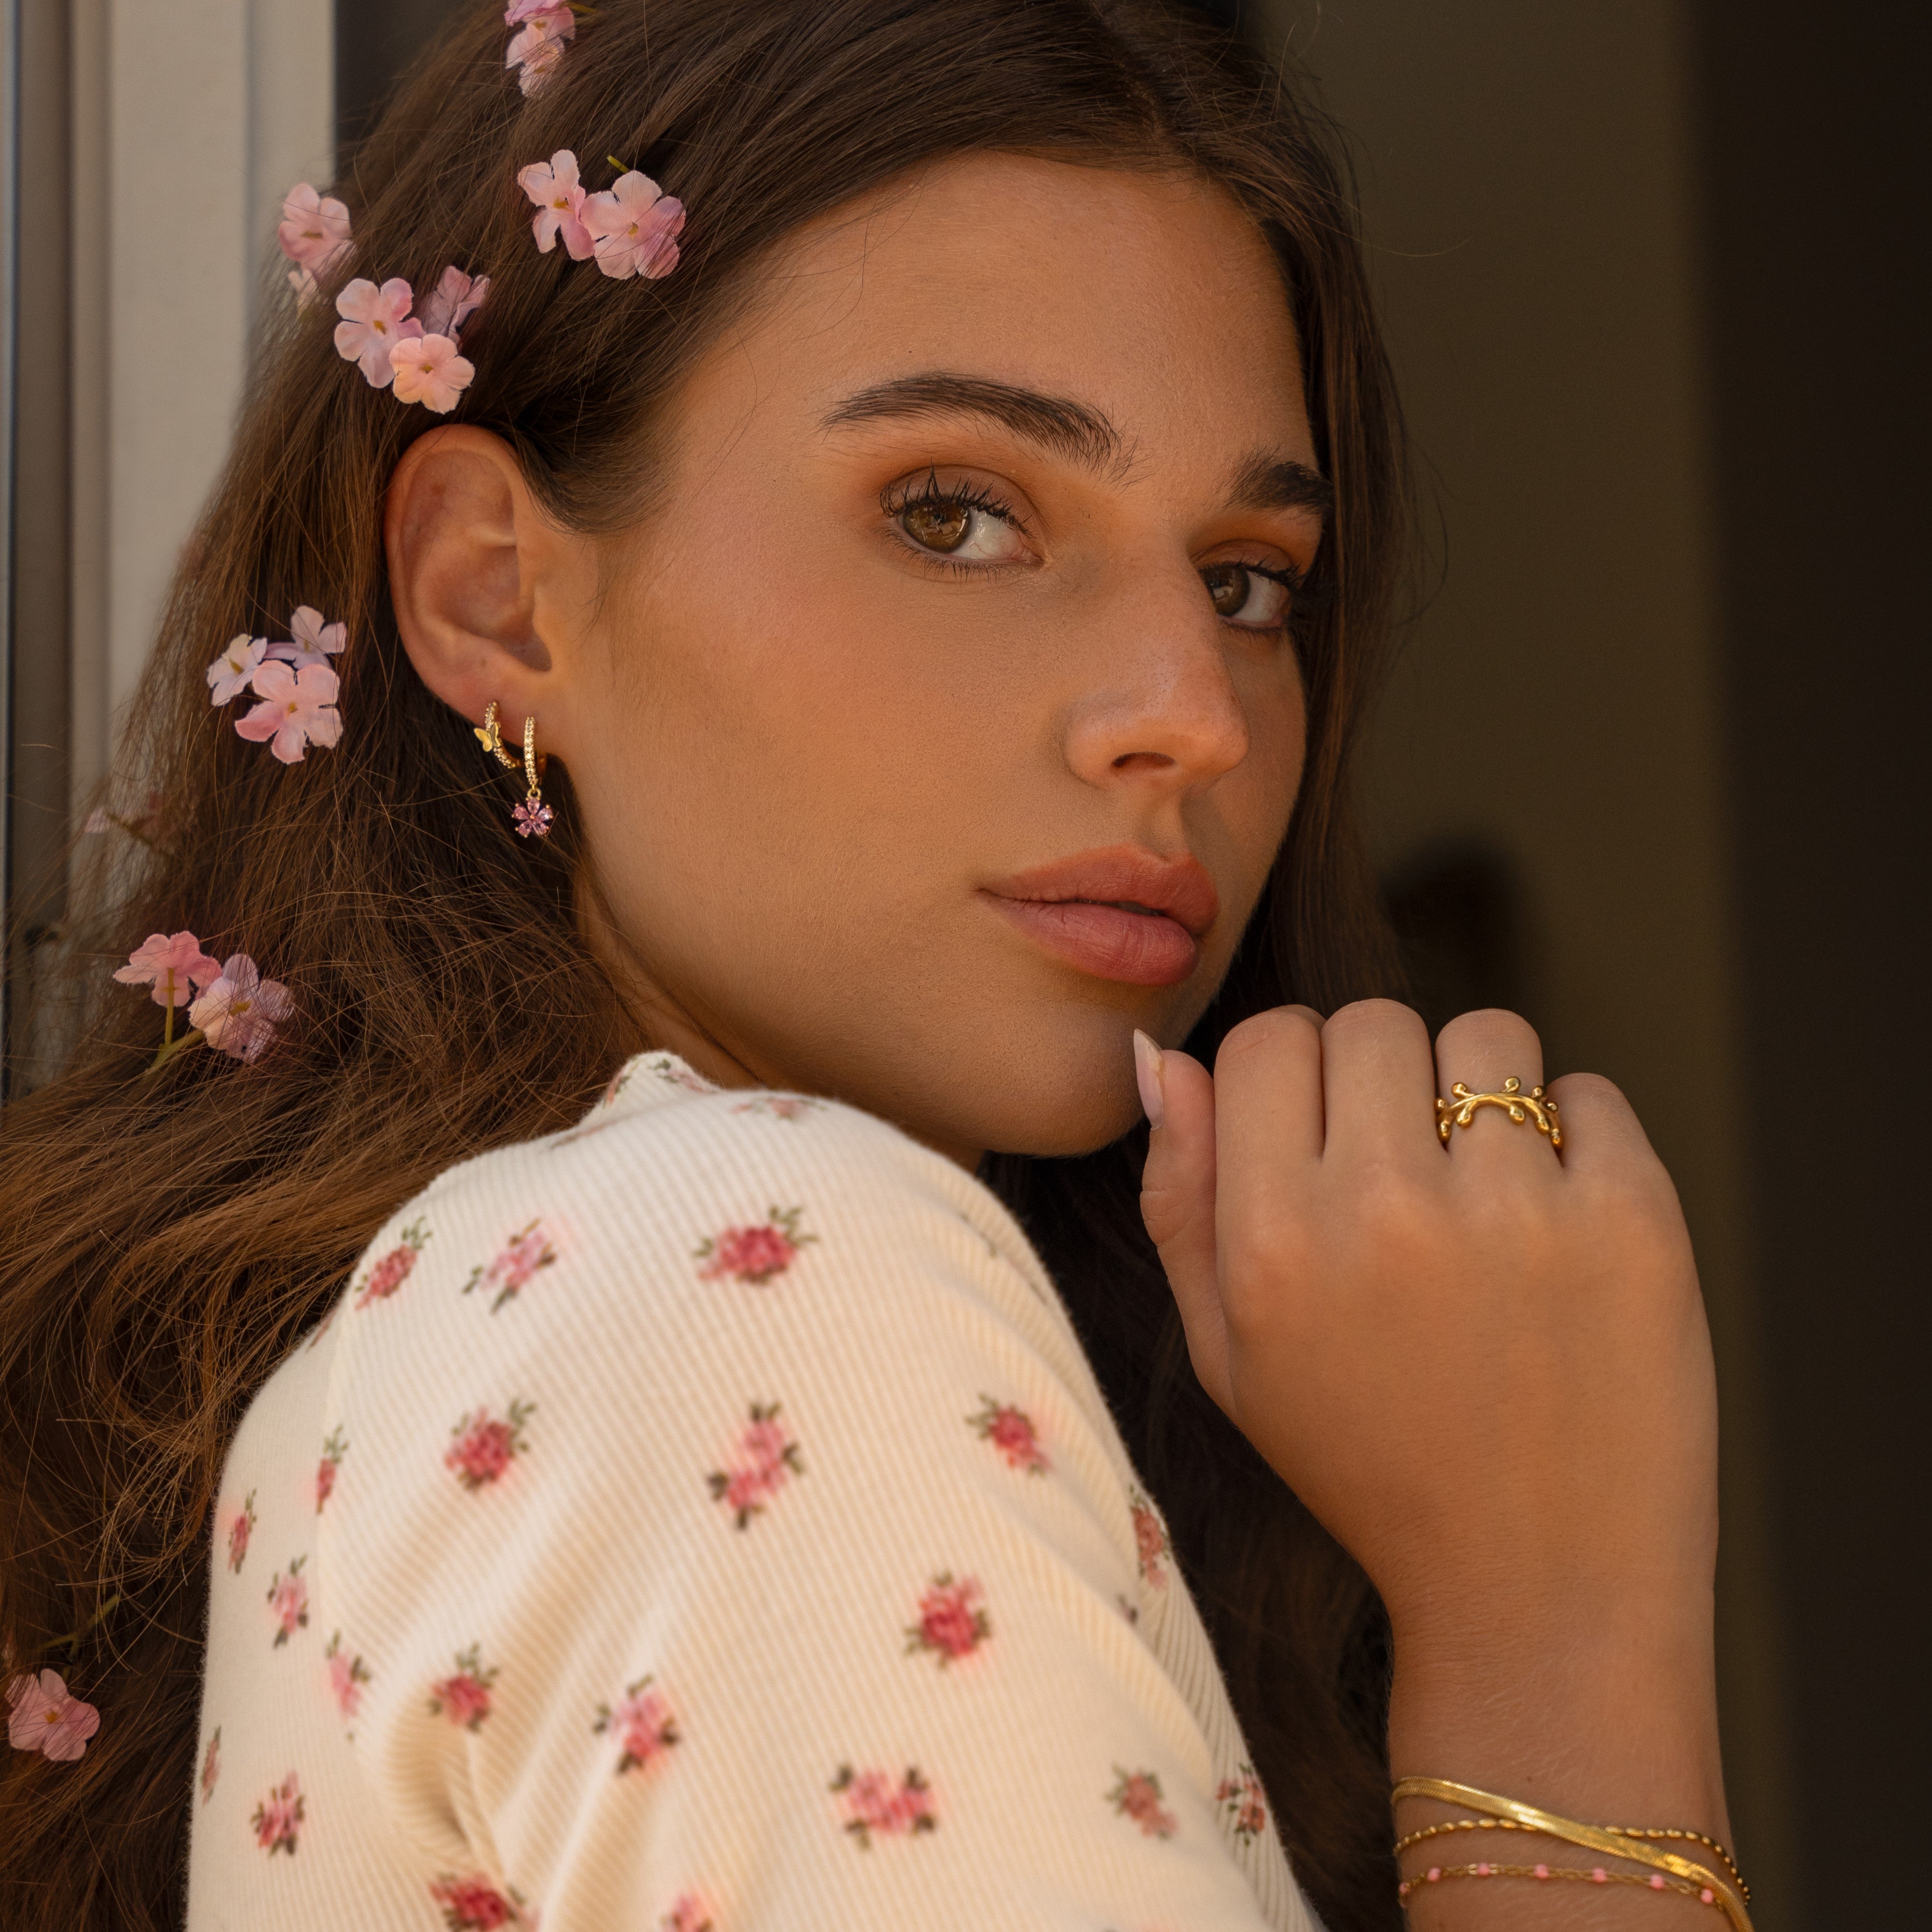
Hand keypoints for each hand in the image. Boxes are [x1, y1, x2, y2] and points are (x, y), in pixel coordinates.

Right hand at [1136, 1000, 1725, 1825]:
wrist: (1539, 1590)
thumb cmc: (1369, 1466)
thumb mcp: (1228, 1355)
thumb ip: (1179, 1200)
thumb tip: (1162, 1055)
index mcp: (1273, 1244)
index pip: (1265, 1040)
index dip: (1293, 1078)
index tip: (1324, 1142)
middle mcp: (1383, 1211)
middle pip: (1371, 1021)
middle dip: (1386, 1080)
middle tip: (1411, 1179)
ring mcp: (1514, 1210)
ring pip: (1487, 1036)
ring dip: (1484, 1096)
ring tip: (1489, 1199)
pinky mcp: (1630, 1221)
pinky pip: (1591, 1092)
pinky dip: (1580, 1141)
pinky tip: (1562, 1232)